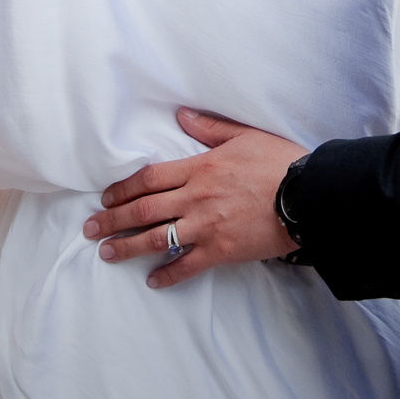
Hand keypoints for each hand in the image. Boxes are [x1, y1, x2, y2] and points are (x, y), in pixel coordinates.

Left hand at [82, 108, 303, 288]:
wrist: (309, 196)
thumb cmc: (280, 162)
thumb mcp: (245, 136)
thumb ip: (210, 129)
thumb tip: (182, 117)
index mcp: (199, 168)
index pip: (149, 179)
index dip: (123, 189)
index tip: (106, 198)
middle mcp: (195, 199)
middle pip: (144, 210)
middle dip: (113, 220)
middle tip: (90, 229)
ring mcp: (206, 227)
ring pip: (157, 239)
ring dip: (128, 247)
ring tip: (107, 253)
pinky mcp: (222, 251)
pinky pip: (187, 266)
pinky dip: (168, 275)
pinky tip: (153, 281)